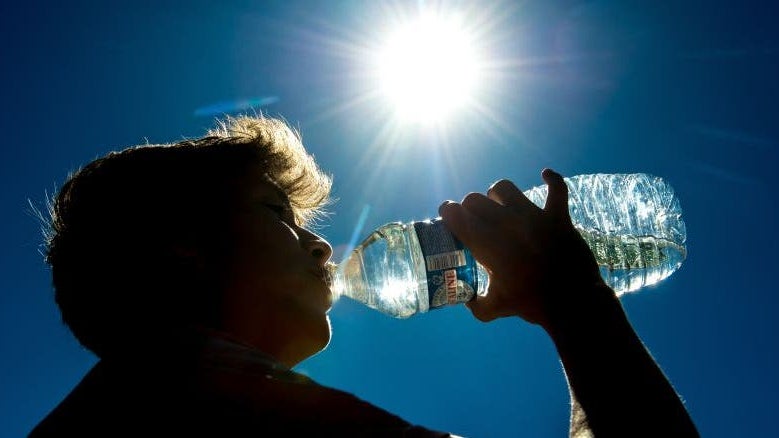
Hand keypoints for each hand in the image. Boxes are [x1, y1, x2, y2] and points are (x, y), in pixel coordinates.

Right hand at [439, 169, 607, 328]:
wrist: (572, 301)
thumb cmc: (531, 303)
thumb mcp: (496, 308)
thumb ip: (476, 304)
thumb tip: (466, 299)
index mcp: (486, 243)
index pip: (455, 213)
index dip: (448, 213)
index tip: (449, 218)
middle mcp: (505, 223)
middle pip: (475, 199)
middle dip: (470, 208)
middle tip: (475, 220)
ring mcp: (532, 216)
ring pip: (504, 188)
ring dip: (498, 196)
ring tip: (500, 206)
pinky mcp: (557, 216)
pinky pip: (557, 188)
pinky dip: (552, 180)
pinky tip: (545, 175)